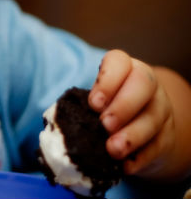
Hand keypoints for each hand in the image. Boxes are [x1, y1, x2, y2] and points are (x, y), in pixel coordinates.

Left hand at [88, 49, 174, 177]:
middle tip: (104, 125)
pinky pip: (158, 145)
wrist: (138, 133)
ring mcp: (161, 109)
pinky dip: (141, 157)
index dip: (107, 80)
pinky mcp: (167, 136)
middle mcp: (147, 85)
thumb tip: (60, 122)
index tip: (93, 103)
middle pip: (144, 84)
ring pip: (153, 117)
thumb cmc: (106, 110)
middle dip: (123, 105)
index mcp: (125, 69)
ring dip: (132, 135)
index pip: (119, 61)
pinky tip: (125, 165)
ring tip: (112, 149)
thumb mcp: (96, 101)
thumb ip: (81, 105)